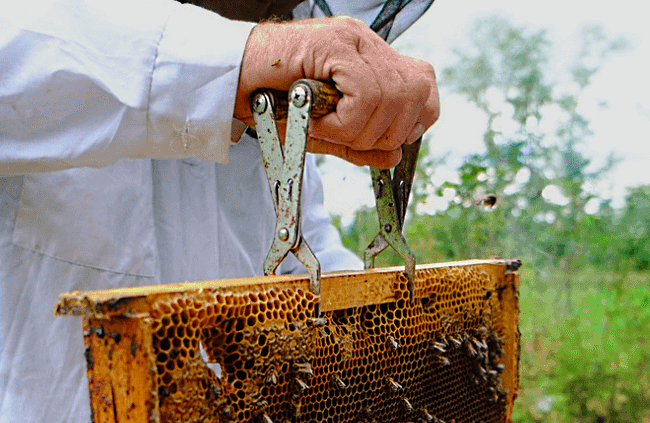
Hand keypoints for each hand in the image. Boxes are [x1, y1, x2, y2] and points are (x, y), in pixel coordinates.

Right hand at [234, 16, 438, 167]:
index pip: (422, 86)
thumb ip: (360, 144)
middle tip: (349, 139)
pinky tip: (319, 122)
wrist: (227, 81)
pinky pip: (365, 93)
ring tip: (324, 129)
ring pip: (392, 96)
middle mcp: (365, 43)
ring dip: (359, 128)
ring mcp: (351, 39)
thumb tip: (394, 157)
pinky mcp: (333, 44)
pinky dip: (345, 120)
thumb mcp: (324, 132)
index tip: (380, 140)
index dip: (411, 121)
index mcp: (369, 58)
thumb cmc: (269, 103)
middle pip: (416, 92)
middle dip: (388, 132)